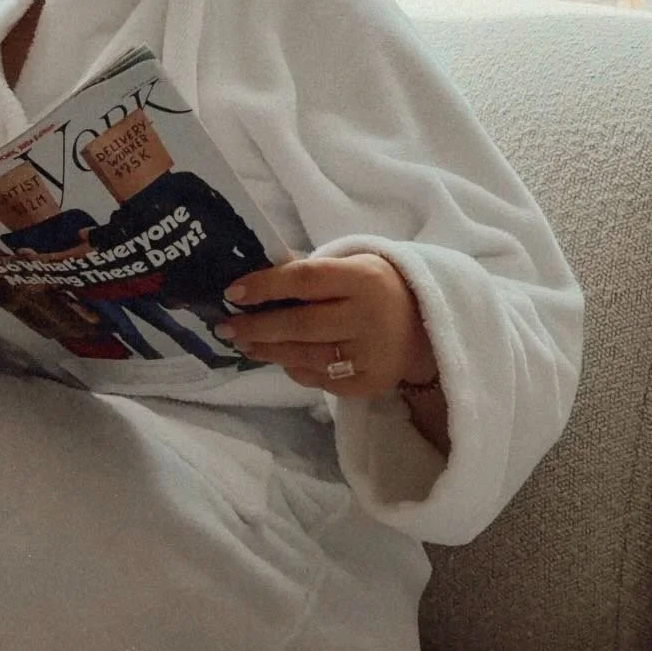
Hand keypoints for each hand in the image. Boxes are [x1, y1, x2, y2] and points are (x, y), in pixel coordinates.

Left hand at [216, 253, 437, 399]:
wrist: (425, 327)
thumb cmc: (375, 288)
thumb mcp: (351, 267)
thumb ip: (309, 271)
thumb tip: (254, 279)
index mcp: (363, 278)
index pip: (305, 280)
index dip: (266, 285)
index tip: (233, 292)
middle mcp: (368, 317)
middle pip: (301, 324)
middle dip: (258, 327)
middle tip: (226, 327)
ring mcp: (370, 355)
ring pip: (306, 355)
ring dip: (268, 351)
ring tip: (244, 343)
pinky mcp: (368, 384)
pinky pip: (320, 379)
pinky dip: (294, 368)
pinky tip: (278, 358)